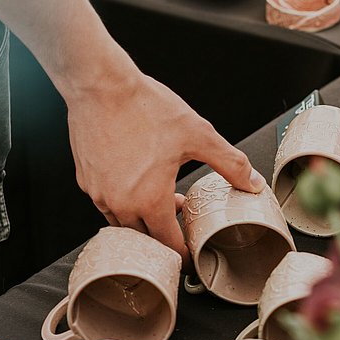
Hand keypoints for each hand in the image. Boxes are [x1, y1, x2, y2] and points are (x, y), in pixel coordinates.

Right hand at [65, 61, 264, 263]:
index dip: (184, 253)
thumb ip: (230, 164)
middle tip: (182, 226)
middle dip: (165, 237)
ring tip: (164, 201)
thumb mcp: (199, 135)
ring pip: (123, 223)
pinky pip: (106, 204)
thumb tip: (254, 183)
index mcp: (150, 200)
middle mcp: (120, 204)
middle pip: (145, 238)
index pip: (169, 245)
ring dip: (143, 220)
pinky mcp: (86, 180)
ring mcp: (98, 193)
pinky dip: (124, 202)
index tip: (192, 254)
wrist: (101, 85)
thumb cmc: (145, 108)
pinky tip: (138, 182)